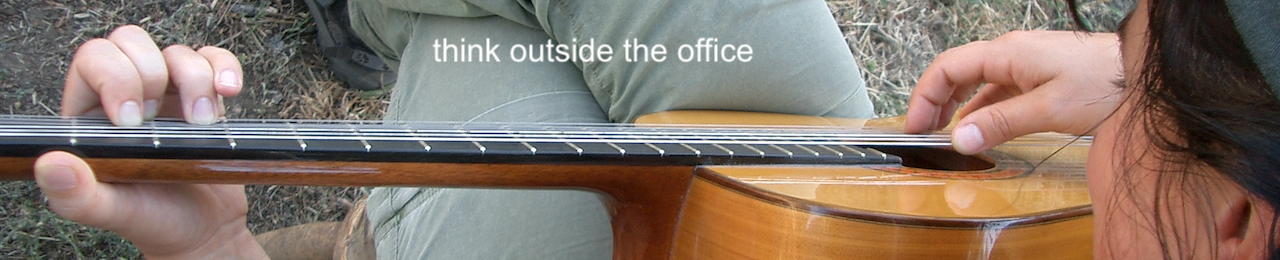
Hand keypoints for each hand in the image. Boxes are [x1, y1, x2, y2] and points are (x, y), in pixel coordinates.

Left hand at [36, 25, 266, 258]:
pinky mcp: (204, 98)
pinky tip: (228, 93)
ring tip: (202, 124)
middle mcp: (128, 98)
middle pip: (130, 42)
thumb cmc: (155, 221)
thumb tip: (51, 165)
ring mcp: (168, 96)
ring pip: (177, 52)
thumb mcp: (111, 212)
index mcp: (93, 117)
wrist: (204, 231)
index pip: (93, 63)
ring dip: (195, 81)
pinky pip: (214, 61)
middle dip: (153, 72)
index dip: (114, 77)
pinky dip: (224, 69)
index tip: (134, 119)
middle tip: (161, 117)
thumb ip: (77, 194)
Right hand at [904, 30, 1123, 153]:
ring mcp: (1025, 64)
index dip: (924, 97)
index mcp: (1007, 54)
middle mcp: (1011, 53)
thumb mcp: (1048, 109)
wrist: (1144, 76)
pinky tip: (981, 129)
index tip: (915, 127)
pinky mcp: (1038, 76)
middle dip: (934, 101)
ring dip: (956, 106)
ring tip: (946, 134)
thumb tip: (960, 139)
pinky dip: (981, 109)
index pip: (947, 68)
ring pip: (976, 82)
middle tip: (923, 133)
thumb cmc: (1105, 84)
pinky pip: (997, 90)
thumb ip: (1001, 123)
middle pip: (956, 72)